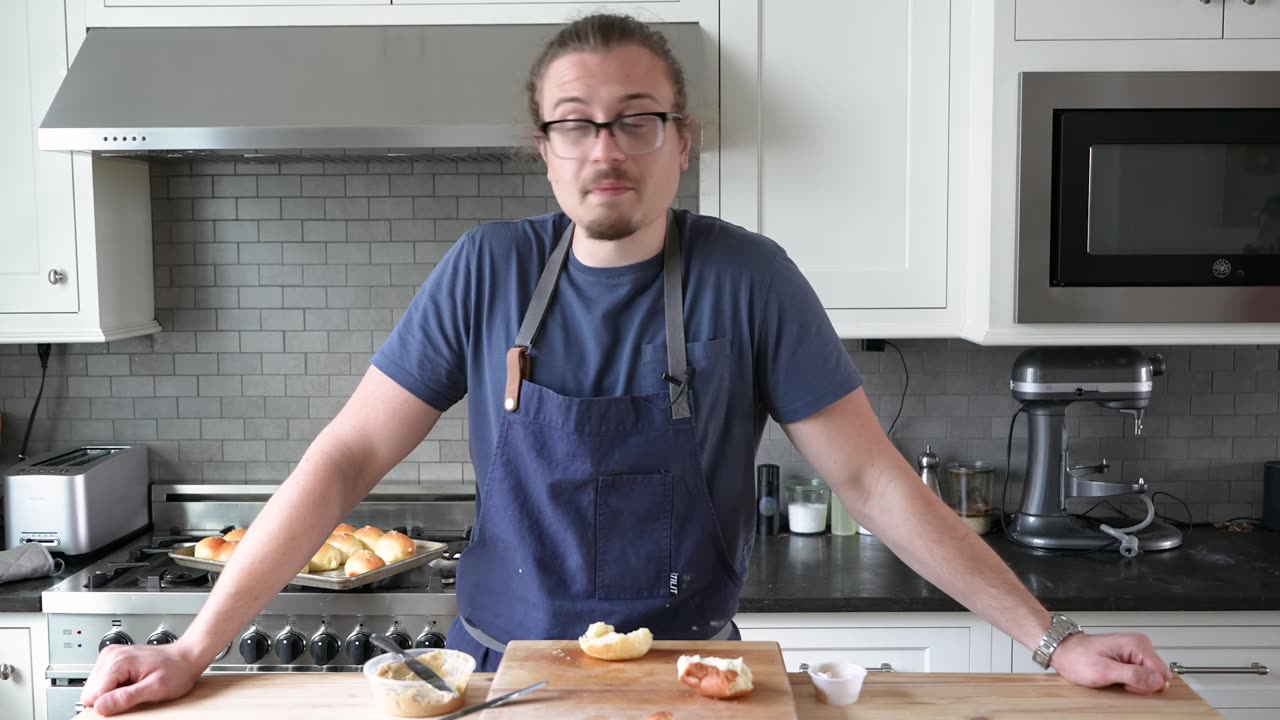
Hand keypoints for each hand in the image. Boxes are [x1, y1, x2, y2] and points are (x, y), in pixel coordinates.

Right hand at [80, 642, 203, 715]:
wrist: (185, 657)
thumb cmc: (176, 670)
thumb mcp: (156, 688)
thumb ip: (127, 697)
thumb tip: (101, 706)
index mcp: (117, 662)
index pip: (92, 696)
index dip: (109, 705)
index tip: (127, 701)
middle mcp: (110, 655)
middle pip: (90, 692)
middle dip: (109, 698)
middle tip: (133, 692)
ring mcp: (110, 655)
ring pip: (94, 688)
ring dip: (111, 693)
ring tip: (134, 686)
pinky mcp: (112, 659)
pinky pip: (101, 682)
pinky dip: (114, 686)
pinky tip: (131, 682)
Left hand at [1049, 632, 1171, 694]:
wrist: (1064, 651)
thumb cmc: (1078, 658)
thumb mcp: (1104, 671)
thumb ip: (1133, 676)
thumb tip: (1157, 681)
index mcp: (1137, 644)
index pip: (1160, 673)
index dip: (1145, 685)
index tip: (1127, 684)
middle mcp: (1140, 644)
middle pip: (1157, 675)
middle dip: (1140, 685)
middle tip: (1119, 682)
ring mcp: (1136, 649)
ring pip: (1150, 676)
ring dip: (1135, 683)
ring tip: (1116, 678)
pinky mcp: (1131, 656)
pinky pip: (1142, 674)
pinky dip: (1132, 681)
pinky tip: (1118, 677)